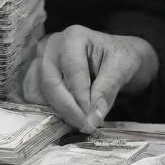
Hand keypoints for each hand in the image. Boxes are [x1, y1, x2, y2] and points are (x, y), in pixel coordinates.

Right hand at [23, 26, 158, 132]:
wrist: (118, 57)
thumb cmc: (120, 57)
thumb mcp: (121, 68)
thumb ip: (106, 90)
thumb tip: (92, 118)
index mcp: (74, 37)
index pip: (72, 72)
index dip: (80, 99)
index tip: (91, 120)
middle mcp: (53, 48)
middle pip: (51, 83)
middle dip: (67, 109)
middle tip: (85, 127)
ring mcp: (45, 63)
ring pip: (43, 94)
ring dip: (61, 113)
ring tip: (83, 125)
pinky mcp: (43, 79)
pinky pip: (42, 100)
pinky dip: (57, 112)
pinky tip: (74, 120)